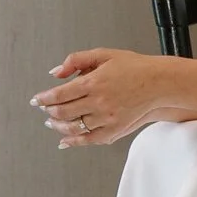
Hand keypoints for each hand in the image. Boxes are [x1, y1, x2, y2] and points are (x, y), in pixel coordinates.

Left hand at [31, 48, 175, 147]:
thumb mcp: (103, 54)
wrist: (159, 82)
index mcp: (93, 82)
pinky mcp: (115, 129)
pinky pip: (90, 139)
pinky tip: (65, 141)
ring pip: (74, 128)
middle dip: (49, 111)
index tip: (36, 100)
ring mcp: (107, 118)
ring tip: (52, 122)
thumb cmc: (134, 67)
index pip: (59, 94)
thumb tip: (56, 73)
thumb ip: (76, 60)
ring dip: (59, 126)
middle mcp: (98, 102)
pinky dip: (75, 142)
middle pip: (63, 112)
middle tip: (44, 110)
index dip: (44, 98)